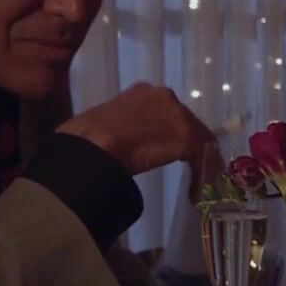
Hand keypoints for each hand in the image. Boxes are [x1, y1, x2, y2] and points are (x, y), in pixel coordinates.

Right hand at [57, 83, 214, 185]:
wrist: (89, 147)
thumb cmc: (83, 140)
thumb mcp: (103, 126)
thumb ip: (121, 130)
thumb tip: (119, 146)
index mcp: (141, 92)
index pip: (164, 112)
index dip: (166, 133)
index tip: (163, 152)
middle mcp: (163, 96)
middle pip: (185, 122)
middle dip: (185, 145)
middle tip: (183, 168)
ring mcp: (177, 114)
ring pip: (197, 138)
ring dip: (197, 160)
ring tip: (193, 183)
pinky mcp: (186, 135)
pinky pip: (203, 156)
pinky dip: (201, 174)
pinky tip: (194, 192)